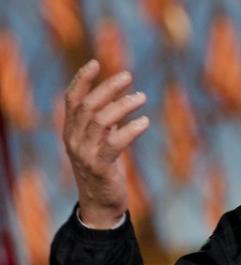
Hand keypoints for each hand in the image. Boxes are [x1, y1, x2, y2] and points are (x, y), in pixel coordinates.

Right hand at [62, 60, 149, 227]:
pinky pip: (113, 143)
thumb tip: (119, 93)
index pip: (71, 99)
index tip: (95, 62)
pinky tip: (144, 122)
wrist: (100, 202)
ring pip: (101, 121)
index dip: (81, 80)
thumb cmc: (104, 166)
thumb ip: (104, 118)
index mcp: (71, 130)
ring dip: (123, 105)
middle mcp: (73, 139)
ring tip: (142, 97)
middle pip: (87, 105)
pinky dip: (130, 130)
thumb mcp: (100, 139)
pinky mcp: (99, 167)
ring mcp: (84, 154)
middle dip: (108, 87)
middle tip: (129, 76)